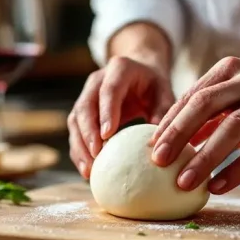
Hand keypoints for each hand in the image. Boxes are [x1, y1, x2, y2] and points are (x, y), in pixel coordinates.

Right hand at [68, 56, 174, 177]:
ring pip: (75, 120)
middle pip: (85, 106)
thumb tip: (157, 141)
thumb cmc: (153, 85)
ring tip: (89, 169)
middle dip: (88, 133)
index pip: (109, 90)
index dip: (106, 112)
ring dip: (80, 146)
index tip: (107, 135)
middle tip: (96, 155)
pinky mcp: (81, 112)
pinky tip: (87, 170)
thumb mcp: (164, 91)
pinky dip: (79, 151)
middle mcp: (97, 81)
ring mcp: (86, 96)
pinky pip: (75, 132)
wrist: (138, 72)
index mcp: (120, 69)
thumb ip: (163, 111)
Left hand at [149, 51, 239, 193]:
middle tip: (158, 161)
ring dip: (206, 157)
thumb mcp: (236, 89)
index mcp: (227, 71)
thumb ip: (207, 110)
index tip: (150, 147)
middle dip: (178, 134)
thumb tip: (169, 139)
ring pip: (232, 128)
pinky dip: (238, 169)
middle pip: (205, 105)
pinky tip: (219, 186)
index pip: (191, 96)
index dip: (169, 122)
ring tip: (185, 182)